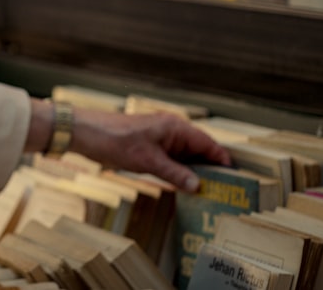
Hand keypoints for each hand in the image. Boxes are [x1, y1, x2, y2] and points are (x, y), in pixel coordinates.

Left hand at [69, 107, 230, 191]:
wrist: (86, 132)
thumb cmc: (115, 140)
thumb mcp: (148, 161)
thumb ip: (175, 174)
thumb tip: (199, 186)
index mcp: (176, 128)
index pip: (209, 145)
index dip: (223, 162)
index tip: (236, 180)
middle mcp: (172, 131)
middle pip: (200, 151)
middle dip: (211, 170)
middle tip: (224, 192)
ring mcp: (161, 138)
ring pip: (186, 157)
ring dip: (194, 173)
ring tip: (208, 194)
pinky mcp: (150, 146)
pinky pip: (172, 160)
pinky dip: (179, 172)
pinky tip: (183, 187)